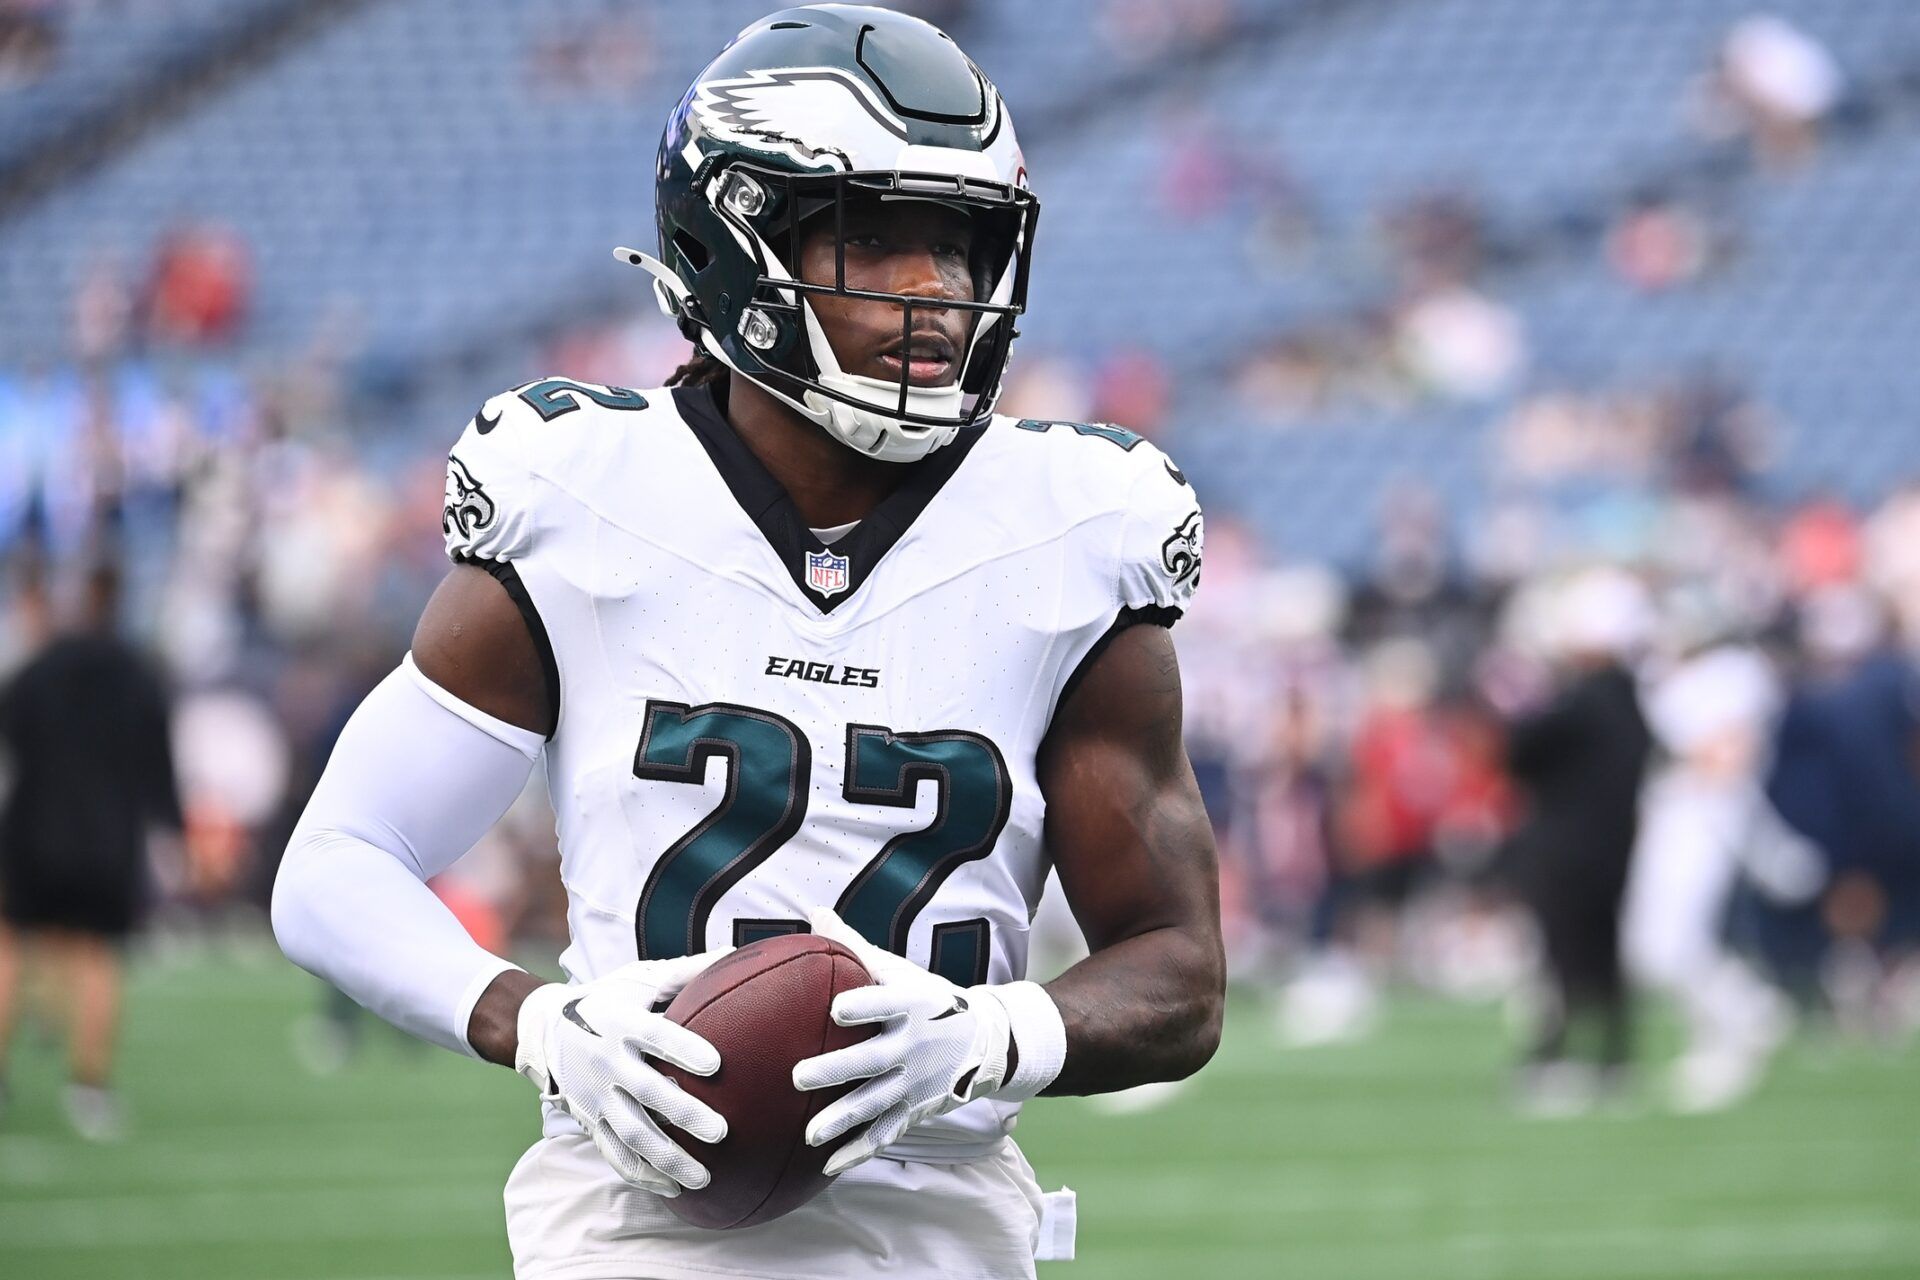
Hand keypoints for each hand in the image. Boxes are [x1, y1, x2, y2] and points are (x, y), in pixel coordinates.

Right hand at [514, 952, 730, 1195]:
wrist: (543, 1029)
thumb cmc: (606, 999)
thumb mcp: (636, 979)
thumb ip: (684, 971)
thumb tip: (732, 952)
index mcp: (621, 1023)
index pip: (656, 1036)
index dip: (683, 1049)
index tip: (717, 1063)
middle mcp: (607, 1062)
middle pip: (648, 1093)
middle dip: (684, 1114)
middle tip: (722, 1132)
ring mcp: (596, 1097)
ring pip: (632, 1134)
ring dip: (668, 1158)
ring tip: (704, 1178)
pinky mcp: (589, 1121)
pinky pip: (616, 1154)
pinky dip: (642, 1174)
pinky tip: (673, 1188)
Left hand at [790, 908, 1014, 1177]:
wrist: (985, 1040)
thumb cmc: (928, 999)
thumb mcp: (901, 971)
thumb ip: (856, 948)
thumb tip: (814, 914)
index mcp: (908, 1004)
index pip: (884, 1004)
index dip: (863, 1006)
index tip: (836, 1009)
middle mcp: (912, 1044)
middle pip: (871, 1059)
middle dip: (837, 1070)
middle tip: (799, 1075)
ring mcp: (915, 1081)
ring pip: (875, 1103)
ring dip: (842, 1119)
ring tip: (810, 1133)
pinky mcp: (916, 1109)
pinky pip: (886, 1133)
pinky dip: (859, 1151)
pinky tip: (828, 1164)